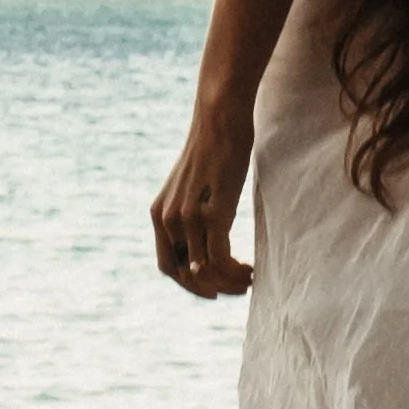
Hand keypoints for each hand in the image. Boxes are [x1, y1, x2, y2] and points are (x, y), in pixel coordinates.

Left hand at [151, 99, 254, 299]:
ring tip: (247, 280)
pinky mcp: (212, 214)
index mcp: (158, 214)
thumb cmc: (213, 148)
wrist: (219, 120)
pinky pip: (219, 260)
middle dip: (210, 288)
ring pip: (203, 271)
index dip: (189, 283)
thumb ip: (191, 209)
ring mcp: (188, 218)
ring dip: (227, 283)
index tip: (213, 288)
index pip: (168, 266)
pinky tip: (249, 271)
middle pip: (184, 275)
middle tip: (236, 288)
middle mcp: (167, 220)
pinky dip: (234, 272)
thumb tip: (206, 231)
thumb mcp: (193, 184)